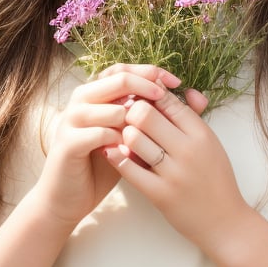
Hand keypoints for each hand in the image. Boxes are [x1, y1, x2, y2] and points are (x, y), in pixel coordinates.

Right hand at [35, 65, 180, 231]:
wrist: (70, 197)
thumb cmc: (106, 164)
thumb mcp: (136, 137)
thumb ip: (161, 116)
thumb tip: (200, 97)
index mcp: (97, 94)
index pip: (124, 69)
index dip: (150, 72)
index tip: (175, 82)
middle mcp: (81, 100)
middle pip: (116, 79)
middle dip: (144, 85)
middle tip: (164, 96)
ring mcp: (71, 120)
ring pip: (107, 105)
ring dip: (131, 116)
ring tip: (150, 131)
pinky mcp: (67, 143)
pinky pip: (97, 133)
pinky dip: (117, 139)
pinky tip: (131, 150)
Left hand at [103, 85, 250, 257]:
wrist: (225, 223)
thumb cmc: (216, 179)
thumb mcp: (212, 143)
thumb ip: (195, 117)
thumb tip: (184, 90)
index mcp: (201, 134)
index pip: (167, 101)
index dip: (149, 95)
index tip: (140, 99)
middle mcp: (188, 150)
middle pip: (145, 114)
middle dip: (132, 112)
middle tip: (127, 117)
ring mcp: (174, 173)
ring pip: (134, 138)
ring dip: (124, 134)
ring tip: (124, 137)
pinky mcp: (160, 194)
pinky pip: (129, 169)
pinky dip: (117, 157)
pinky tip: (111, 151)